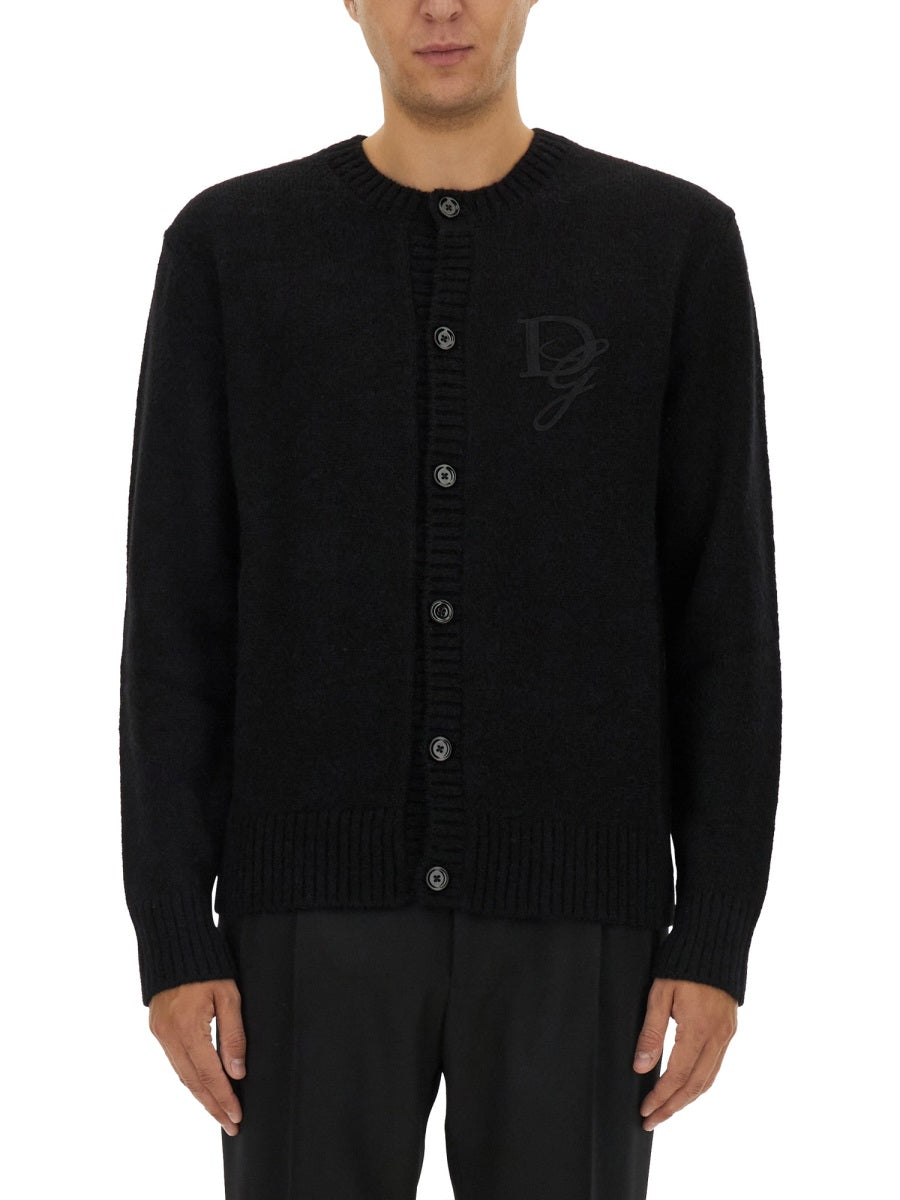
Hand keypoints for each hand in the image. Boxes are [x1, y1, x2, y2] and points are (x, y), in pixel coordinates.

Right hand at [149, 979, 246, 1135]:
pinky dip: (190, 1077)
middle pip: (193, 1082)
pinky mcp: (158, 1028)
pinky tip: (202, 1086)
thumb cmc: (208, 965)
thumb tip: (237, 1072)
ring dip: (201, 1095)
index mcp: (188, 1029)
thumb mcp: (228, 996)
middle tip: (231, 1125)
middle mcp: (170, 1036)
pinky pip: (175, 1061)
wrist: (174, 942)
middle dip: (213, 1106)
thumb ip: (233, 1035)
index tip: (237, 1117)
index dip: (224, 1098)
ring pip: (182, 1074)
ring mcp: (161, 1033)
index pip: (210, 1075)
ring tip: (219, 1112)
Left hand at [632, 977, 736, 1130]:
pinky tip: (687, 1087)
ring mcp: (726, 1035)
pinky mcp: (729, 1030)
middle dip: (672, 1107)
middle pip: (694, 1086)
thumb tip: (641, 1068)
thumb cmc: (682, 965)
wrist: (715, 943)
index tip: (645, 1110)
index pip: (677, 1076)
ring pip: (708, 1079)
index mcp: (698, 1031)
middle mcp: (717, 1038)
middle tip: (652, 1120)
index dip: (660, 1097)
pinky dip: (700, 1083)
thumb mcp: (660, 995)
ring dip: (687, 1099)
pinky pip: (715, 1066)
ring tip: (667, 1110)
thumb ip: (651, 1033)